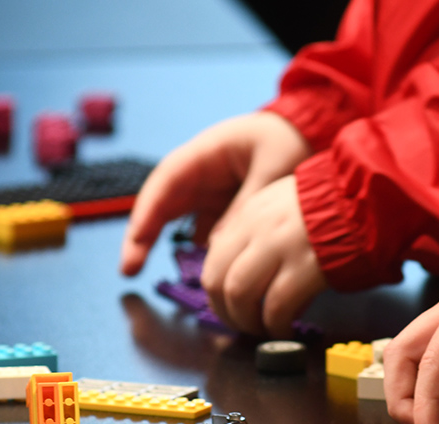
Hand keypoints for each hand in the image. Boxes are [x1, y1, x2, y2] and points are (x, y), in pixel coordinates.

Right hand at [120, 112, 311, 275]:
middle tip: (127, 269)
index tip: (137, 238)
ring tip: (141, 272)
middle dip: (141, 235)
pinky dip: (199, 252)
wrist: (310, 134)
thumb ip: (248, 204)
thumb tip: (220, 244)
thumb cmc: (289, 141)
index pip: (167, 181)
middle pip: (161, 203)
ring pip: (176, 220)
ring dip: (160, 245)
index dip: (148, 210)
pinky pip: (204, 232)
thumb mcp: (274, 168)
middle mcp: (199, 173)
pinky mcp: (222, 208)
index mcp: (207, 153)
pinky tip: (203, 275)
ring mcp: (208, 191)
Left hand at [201, 175, 326, 336]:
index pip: (213, 258)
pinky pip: (276, 307)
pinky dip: (275, 326)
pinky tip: (284, 330)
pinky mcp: (307, 268)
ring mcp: (281, 247)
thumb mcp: (283, 204)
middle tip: (241, 325)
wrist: (370, 194)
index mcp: (250, 214)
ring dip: (246, 322)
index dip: (216, 291)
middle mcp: (258, 229)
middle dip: (224, 312)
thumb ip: (257, 230)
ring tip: (262, 331)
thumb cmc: (332, 204)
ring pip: (239, 295)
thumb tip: (238, 268)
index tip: (229, 306)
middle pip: (217, 280)